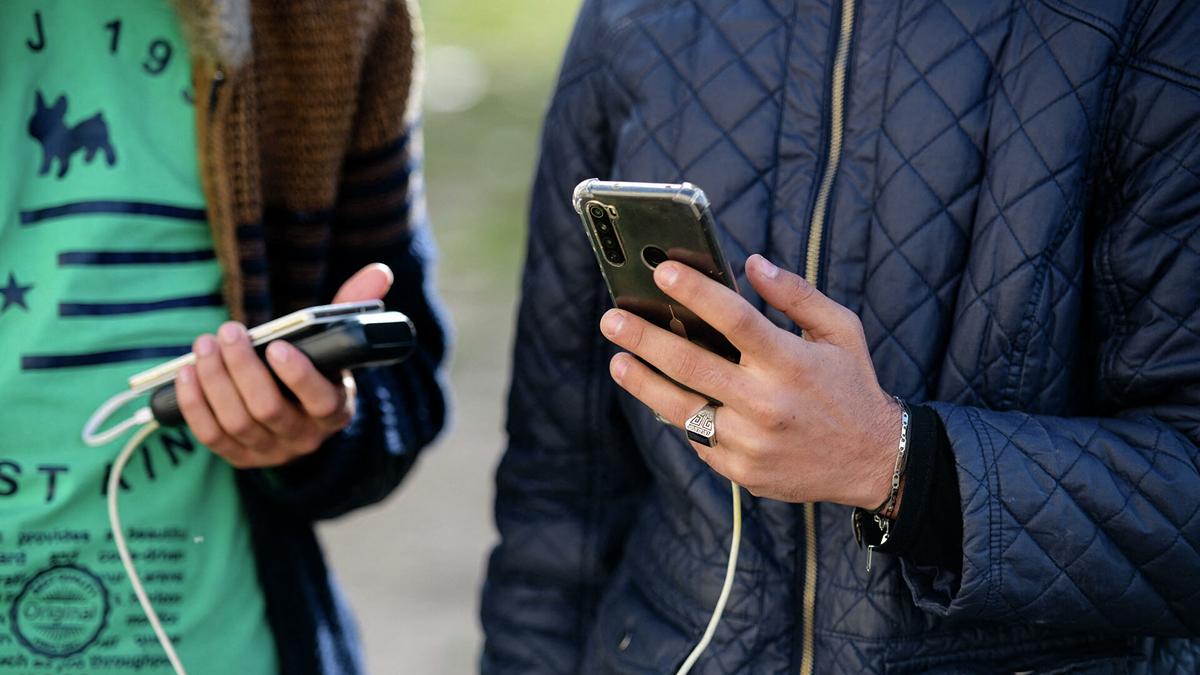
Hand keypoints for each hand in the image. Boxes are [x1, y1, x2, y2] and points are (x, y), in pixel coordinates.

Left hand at [176, 263, 393, 467]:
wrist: (296, 413)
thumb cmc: (317, 367)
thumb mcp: (335, 342)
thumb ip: (353, 306)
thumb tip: (380, 272)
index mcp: (335, 409)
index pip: (320, 400)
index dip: (298, 376)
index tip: (277, 347)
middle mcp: (304, 437)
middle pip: (268, 410)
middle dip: (243, 368)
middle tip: (229, 332)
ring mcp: (270, 450)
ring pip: (237, 422)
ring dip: (215, 381)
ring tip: (204, 345)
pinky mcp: (239, 456)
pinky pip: (211, 436)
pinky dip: (195, 405)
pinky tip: (186, 374)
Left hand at [601, 254, 900, 507]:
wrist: (874, 462)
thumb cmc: (852, 387)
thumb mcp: (840, 331)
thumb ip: (796, 295)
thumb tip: (752, 264)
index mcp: (792, 362)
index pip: (735, 319)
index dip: (695, 292)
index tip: (663, 272)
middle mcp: (768, 403)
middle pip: (692, 364)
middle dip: (645, 338)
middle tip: (612, 320)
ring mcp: (751, 442)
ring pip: (681, 408)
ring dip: (643, 382)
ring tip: (618, 362)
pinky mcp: (741, 471)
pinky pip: (698, 438)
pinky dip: (678, 416)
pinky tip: (659, 396)